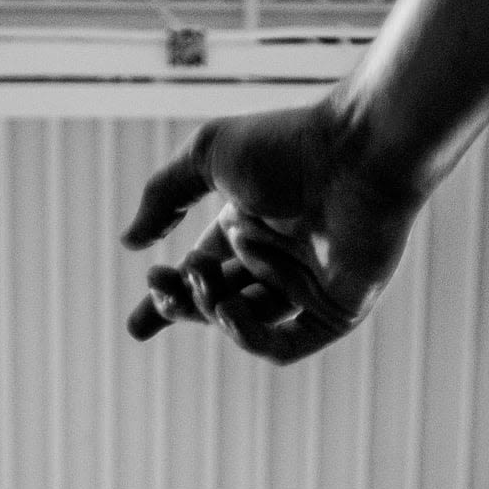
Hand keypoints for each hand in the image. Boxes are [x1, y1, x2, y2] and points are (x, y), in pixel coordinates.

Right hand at [120, 93, 428, 362]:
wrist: (358, 151)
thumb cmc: (289, 145)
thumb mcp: (206, 155)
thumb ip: (163, 195)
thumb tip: (129, 241)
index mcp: (249, 224)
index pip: (200, 274)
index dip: (167, 302)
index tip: (136, 326)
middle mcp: (278, 258)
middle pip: (216, 303)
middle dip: (181, 305)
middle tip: (163, 288)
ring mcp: (309, 287)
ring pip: (246, 324)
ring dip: (211, 310)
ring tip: (203, 283)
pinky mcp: (338, 310)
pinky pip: (285, 344)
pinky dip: (251, 337)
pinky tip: (228, 312)